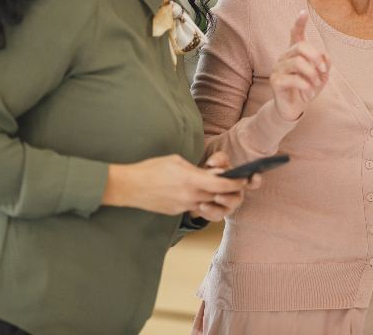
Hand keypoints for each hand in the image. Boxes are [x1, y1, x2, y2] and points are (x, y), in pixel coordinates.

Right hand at [102, 153, 249, 218]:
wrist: (128, 187)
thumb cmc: (151, 169)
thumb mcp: (176, 161)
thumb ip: (196, 169)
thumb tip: (209, 173)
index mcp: (191, 180)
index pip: (221, 184)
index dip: (236, 183)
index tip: (244, 179)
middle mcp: (189, 195)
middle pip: (218, 196)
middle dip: (229, 190)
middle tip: (235, 184)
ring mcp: (182, 206)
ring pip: (207, 203)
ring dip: (214, 197)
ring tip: (216, 188)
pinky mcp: (175, 212)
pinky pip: (193, 207)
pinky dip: (199, 200)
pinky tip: (196, 193)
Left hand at [190, 151, 263, 220]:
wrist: (199, 186)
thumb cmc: (213, 172)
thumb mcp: (216, 162)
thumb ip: (218, 159)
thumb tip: (213, 163)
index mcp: (240, 182)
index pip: (253, 183)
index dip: (256, 180)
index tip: (255, 175)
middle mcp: (236, 196)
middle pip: (237, 200)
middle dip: (228, 199)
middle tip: (217, 196)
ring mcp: (228, 207)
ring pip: (225, 211)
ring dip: (214, 208)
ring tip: (203, 204)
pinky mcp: (218, 215)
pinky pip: (214, 216)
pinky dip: (206, 212)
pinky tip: (198, 207)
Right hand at [271, 10, 330, 121]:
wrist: (294, 108)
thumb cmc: (308, 88)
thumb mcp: (322, 77)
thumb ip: (325, 64)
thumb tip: (325, 55)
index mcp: (296, 53)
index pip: (295, 34)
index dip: (299, 23)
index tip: (304, 12)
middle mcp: (285, 57)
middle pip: (300, 46)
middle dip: (316, 57)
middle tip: (324, 70)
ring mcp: (278, 68)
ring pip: (297, 62)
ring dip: (312, 74)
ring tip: (316, 84)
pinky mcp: (275, 81)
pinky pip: (294, 79)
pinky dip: (306, 86)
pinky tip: (309, 94)